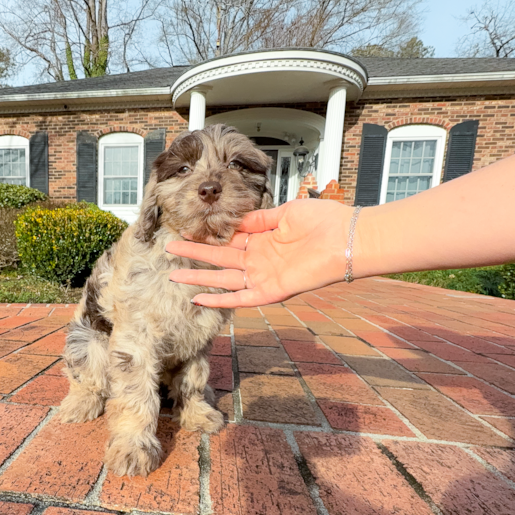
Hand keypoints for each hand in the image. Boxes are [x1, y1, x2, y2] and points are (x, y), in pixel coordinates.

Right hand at [166, 199, 355, 307]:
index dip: (207, 235)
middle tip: (169, 248)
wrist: (346, 239)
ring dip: (198, 277)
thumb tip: (234, 220)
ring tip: (173, 275)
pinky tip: (198, 299)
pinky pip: (240, 299)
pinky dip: (220, 301)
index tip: (187, 228)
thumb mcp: (285, 213)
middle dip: (194, 253)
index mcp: (263, 239)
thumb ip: (259, 219)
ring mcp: (263, 276)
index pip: (228, 239)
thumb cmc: (323, 221)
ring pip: (223, 278)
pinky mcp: (270, 291)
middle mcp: (260, 259)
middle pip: (219, 257)